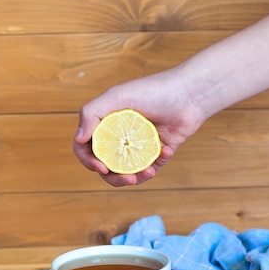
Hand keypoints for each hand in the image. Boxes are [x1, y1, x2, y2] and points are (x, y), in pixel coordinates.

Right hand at [73, 67, 204, 186]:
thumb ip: (91, 113)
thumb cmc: (153, 91)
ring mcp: (137, 146)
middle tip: (129, 179)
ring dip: (136, 177)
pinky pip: (150, 168)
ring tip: (149, 172)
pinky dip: (156, 164)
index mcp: (105, 123)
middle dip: (114, 177)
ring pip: (126, 172)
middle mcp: (118, 135)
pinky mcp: (156, 153)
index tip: (102, 167)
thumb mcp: (117, 96)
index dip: (89, 161)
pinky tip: (166, 151)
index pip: (86, 147)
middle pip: (105, 165)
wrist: (190, 95)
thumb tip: (78, 140)